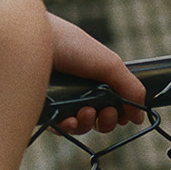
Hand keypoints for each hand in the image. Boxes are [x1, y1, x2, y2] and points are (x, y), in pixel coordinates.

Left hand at [43, 14, 147, 135]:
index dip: (121, 112)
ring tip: (84, 113)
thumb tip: (141, 114)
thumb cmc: (68, 44)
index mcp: (95, 75)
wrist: (29, 40)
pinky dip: (67, 127)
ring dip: (88, 124)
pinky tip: (68, 120)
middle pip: (99, 118)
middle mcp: (78, 88)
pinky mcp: (43, 110)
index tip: (125, 115)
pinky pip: (59, 129)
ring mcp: (60, 100)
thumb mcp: (108, 63)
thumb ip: (129, 86)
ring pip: (81, 126)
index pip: (113, 102)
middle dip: (107, 120)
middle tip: (106, 113)